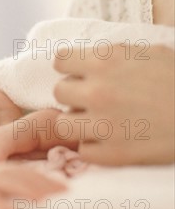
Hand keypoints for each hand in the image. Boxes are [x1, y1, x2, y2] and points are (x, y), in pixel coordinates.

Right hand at [0, 163, 65, 208]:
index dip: (50, 180)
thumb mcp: (5, 189)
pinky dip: (2, 206)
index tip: (68, 189)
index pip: (33, 174)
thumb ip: (21, 190)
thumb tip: (46, 197)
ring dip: (26, 190)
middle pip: (26, 176)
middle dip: (44, 184)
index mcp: (10, 170)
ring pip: (10, 183)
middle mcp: (1, 172)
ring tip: (42, 200)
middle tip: (62, 194)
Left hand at [53, 43, 174, 164]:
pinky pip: (84, 151)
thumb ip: (115, 55)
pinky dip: (95, 147)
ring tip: (98, 122)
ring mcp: (104, 125)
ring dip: (79, 122)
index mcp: (105, 61)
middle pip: (59, 91)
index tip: (79, 72)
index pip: (60, 60)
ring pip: (64, 123)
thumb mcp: (150, 53)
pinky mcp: (114, 155)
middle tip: (92, 99)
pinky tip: (112, 140)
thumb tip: (92, 57)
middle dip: (74, 93)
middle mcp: (98, 91)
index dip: (70, 66)